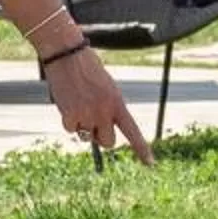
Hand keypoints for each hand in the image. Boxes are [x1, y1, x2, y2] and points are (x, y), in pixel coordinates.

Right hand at [43, 46, 151, 164]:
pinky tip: (68, 102)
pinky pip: (70, 130)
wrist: (67, 54)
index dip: (141, 149)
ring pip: (87, 137)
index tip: (150, 164)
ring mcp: (87, 115)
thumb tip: (101, 131)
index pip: (132, 131)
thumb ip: (109, 108)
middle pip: (108, 142)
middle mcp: (104, 112)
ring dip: (83, 127)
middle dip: (100, 136)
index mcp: (117, 103)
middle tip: (94, 121)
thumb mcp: (107, 88)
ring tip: (79, 104)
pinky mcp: (70, 116)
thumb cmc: (87, 68)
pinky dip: (68, 121)